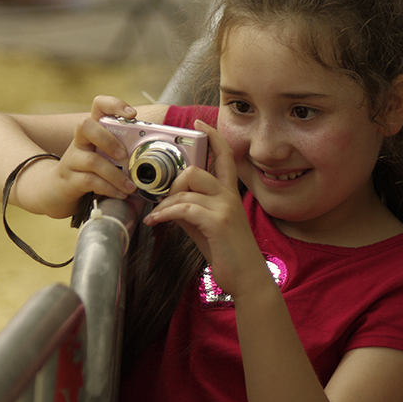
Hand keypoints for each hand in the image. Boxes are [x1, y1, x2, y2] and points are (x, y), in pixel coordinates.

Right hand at [40, 95, 138, 217]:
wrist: (59, 190)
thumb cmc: (90, 169)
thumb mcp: (106, 154)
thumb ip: (125, 149)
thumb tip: (156, 152)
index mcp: (93, 130)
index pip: (99, 105)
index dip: (114, 105)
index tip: (132, 115)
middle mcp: (80, 141)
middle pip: (85, 125)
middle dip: (108, 139)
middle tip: (125, 155)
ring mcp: (72, 159)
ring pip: (92, 161)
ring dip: (116, 175)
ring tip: (131, 186)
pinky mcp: (69, 179)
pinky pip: (90, 181)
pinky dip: (109, 188)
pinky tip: (120, 194)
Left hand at [142, 121, 272, 299]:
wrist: (246, 277)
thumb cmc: (228, 253)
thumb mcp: (206, 226)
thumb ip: (191, 209)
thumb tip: (168, 202)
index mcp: (229, 194)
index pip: (225, 156)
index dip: (213, 137)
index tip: (200, 124)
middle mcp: (229, 196)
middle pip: (197, 170)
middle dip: (173, 182)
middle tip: (162, 200)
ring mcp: (225, 207)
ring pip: (187, 188)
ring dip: (165, 203)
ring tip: (156, 216)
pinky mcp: (218, 222)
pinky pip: (183, 208)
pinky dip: (164, 214)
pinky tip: (156, 222)